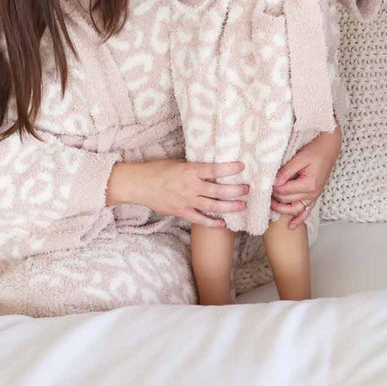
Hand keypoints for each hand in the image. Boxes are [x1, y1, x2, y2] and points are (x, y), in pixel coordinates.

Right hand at [106, 159, 247, 226]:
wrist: (139, 184)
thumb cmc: (158, 169)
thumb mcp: (179, 162)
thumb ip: (195, 166)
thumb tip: (213, 166)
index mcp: (190, 170)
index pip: (214, 169)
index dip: (230, 168)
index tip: (242, 166)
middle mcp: (190, 186)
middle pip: (219, 191)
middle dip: (236, 191)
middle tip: (247, 189)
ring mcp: (186, 201)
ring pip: (213, 207)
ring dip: (230, 207)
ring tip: (242, 205)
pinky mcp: (181, 212)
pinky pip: (199, 220)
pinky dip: (212, 223)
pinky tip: (223, 223)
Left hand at [271, 126, 342, 228]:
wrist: (329, 147)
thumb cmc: (315, 150)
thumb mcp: (299, 158)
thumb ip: (286, 172)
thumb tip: (273, 183)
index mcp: (308, 184)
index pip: (283, 191)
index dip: (272, 187)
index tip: (265, 180)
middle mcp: (312, 193)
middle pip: (286, 200)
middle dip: (274, 196)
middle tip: (265, 188)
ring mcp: (314, 196)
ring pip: (294, 209)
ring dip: (282, 209)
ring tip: (270, 205)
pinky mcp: (315, 195)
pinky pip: (307, 211)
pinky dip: (299, 219)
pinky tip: (291, 226)